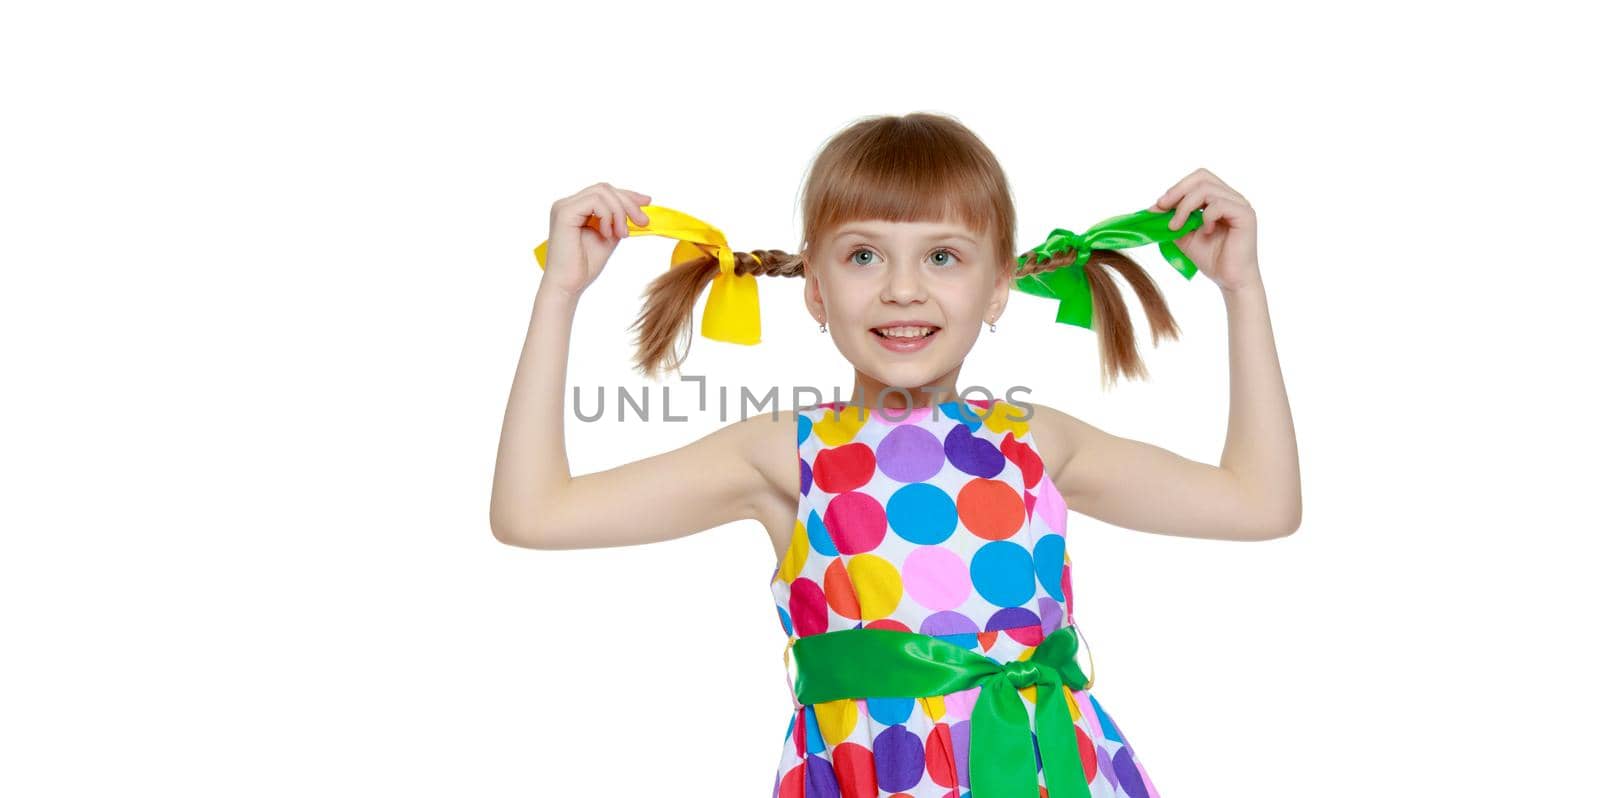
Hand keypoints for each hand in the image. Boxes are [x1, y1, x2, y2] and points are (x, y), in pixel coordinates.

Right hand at [540, 182, 651, 297]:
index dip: (627, 194)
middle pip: (605, 188)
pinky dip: (608, 216)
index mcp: (576, 208)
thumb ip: (618, 220)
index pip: (604, 192)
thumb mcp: (609, 237)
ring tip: (622, 234)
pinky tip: (608, 234)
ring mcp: (564, 207)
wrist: (568, 286)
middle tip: (642, 222)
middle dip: (628, 203)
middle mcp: (567, 204)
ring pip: (602, 192)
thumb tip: (639, 204)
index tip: (647, 201)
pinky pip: (595, 201)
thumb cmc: (585, 266)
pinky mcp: (564, 213)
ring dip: (619, 212)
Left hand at [1147, 168, 1259, 292]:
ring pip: (1207, 189)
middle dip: (1177, 191)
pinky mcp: (1246, 215)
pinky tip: (1205, 232)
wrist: (1230, 280)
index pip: (1196, 179)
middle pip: (1202, 177)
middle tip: (1161, 208)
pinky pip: (1219, 204)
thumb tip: (1152, 208)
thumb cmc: (1211, 258)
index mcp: (1218, 198)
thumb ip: (1173, 220)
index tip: (1157, 207)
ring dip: (1185, 207)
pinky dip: (1206, 217)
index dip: (1175, 189)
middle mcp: (1231, 197)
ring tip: (1177, 227)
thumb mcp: (1184, 236)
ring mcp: (1240, 204)